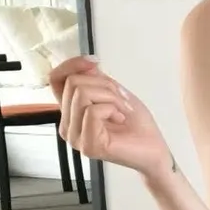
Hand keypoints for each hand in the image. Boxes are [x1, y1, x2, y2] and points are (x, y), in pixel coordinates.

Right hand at [50, 57, 172, 181]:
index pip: (55, 79)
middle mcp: (69, 125)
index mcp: (71, 111)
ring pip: (82, 94)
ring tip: (121, 112)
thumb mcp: (114, 92)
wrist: (154, 148)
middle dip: (104, 85)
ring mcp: (76, 137)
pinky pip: (93, 111)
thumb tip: (85, 63)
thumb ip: (95, 78)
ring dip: (110, 98)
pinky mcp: (87, 145)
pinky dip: (112, 110)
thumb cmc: (136, 124)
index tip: (95, 62)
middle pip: (73, 83)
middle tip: (120, 102)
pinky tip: (120, 121)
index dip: (72, 65)